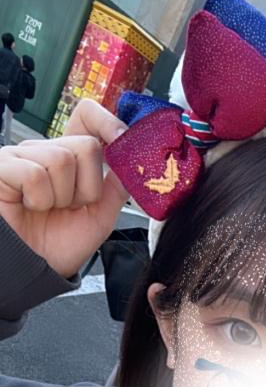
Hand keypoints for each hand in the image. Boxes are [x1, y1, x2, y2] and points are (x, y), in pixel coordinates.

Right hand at [0, 99, 129, 277]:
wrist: (33, 269)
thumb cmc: (58, 245)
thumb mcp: (99, 218)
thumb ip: (116, 188)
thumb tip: (131, 161)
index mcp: (70, 158)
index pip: (87, 117)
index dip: (106, 122)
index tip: (122, 139)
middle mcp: (46, 151)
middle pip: (85, 146)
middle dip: (86, 188)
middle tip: (69, 207)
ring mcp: (23, 156)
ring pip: (61, 160)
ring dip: (61, 197)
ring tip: (47, 209)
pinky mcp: (3, 166)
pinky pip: (34, 174)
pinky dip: (38, 199)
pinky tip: (28, 206)